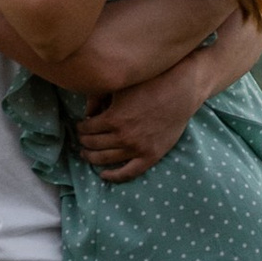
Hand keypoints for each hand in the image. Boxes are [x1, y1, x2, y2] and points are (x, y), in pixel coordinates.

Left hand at [76, 66, 201, 182]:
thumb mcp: (120, 87)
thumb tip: (86, 113)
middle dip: (84, 142)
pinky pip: (129, 172)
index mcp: (113, 119)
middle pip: (93, 144)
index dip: (81, 128)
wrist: (181, 92)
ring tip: (87, 154)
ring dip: (92, 157)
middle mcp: (123, 137)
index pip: (87, 129)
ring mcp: (137, 148)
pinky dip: (114, 176)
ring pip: (106, 159)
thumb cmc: (150, 84)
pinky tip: (103, 175)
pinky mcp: (151, 155)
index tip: (81, 126)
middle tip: (81, 140)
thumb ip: (98, 99)